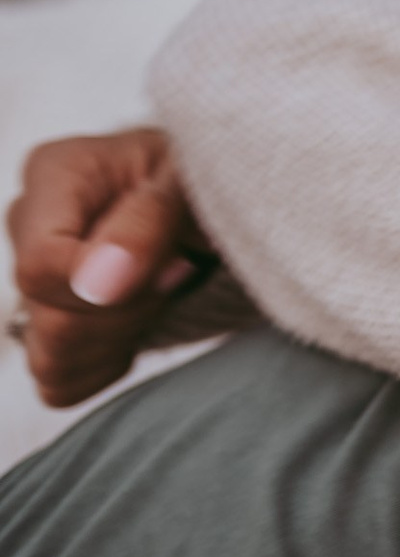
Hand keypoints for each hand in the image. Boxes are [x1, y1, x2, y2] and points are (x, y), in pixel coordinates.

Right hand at [5, 129, 215, 406]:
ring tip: (162, 293)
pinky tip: (144, 321)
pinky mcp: (48, 326)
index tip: (174, 265)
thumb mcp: (194, 176)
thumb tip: (98, 282)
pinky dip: (109, 365)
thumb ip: (149, 217)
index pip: (41, 266)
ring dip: (119, 340)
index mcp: (54, 174)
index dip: (106, 285)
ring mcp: (33, 281)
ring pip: (49, 359)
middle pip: (49, 319)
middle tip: (179, 273)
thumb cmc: (205, 173)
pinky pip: (59, 383)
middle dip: (128, 310)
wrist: (215, 199)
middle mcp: (28, 227)